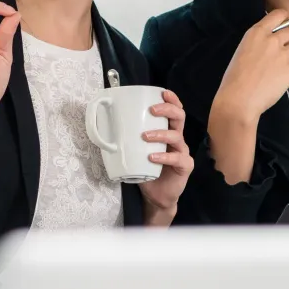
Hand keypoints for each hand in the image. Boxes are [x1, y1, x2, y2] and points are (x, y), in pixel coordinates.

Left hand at [138, 89, 192, 223]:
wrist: (155, 196)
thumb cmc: (145, 170)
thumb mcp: (135, 152)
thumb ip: (127, 139)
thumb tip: (103, 127)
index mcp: (168, 132)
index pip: (174, 111)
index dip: (172, 100)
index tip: (162, 92)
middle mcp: (177, 139)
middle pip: (179, 118)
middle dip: (167, 110)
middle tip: (152, 110)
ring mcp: (182, 152)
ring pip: (177, 137)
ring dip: (160, 134)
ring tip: (144, 136)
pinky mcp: (185, 166)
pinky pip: (177, 158)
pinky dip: (163, 156)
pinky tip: (152, 157)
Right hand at [211, 9, 288, 124]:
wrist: (239, 99)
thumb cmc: (233, 79)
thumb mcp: (241, 52)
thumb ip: (256, 44)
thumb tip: (266, 45)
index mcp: (256, 33)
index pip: (278, 15)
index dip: (284, 17)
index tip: (285, 22)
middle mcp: (272, 40)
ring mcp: (283, 54)